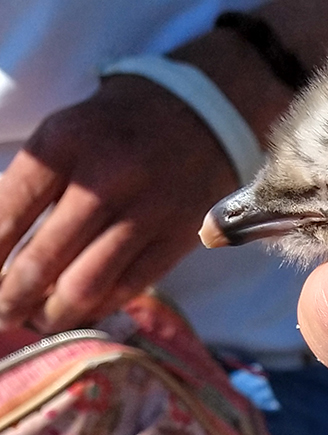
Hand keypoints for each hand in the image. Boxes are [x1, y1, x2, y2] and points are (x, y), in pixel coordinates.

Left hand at [0, 73, 238, 331]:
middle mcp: (106, 178)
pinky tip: (82, 309)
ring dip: (52, 314)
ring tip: (37, 320)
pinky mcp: (178, 235)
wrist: (200, 115)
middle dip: (10, 298)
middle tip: (1, 316)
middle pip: (42, 259)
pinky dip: (99, 306)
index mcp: (64, 143)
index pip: (7, 214)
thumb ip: (28, 186)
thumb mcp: (62, 135)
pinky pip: (130, 286)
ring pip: (86, 284)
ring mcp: (147, 210)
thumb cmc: (115, 129)